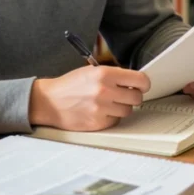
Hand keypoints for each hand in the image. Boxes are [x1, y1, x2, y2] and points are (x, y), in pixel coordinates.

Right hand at [29, 66, 150, 131]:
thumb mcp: (91, 71)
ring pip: (128, 111)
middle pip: (137, 97)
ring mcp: (101, 108)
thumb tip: (134, 81)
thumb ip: (113, 75)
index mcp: (104, 74)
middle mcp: (105, 91)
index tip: (142, 85)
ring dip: (122, 107)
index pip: (139, 79)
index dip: (143, 83)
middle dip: (132, 96)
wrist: (49, 101)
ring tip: (109, 103)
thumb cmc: (70, 85)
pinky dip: (111, 117)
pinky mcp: (98, 123)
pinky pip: (116, 121)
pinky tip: (100, 111)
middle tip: (124, 94)